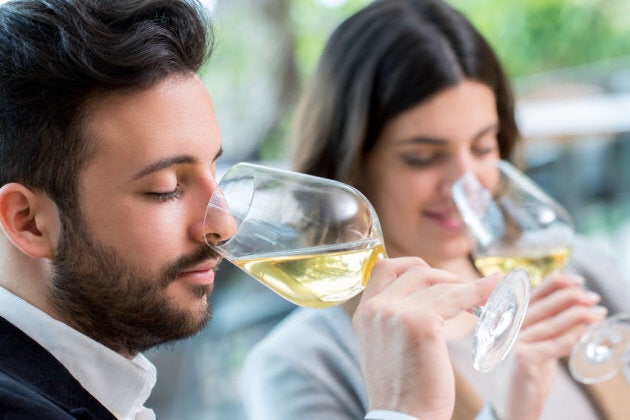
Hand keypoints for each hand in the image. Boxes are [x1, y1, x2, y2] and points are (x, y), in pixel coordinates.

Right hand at [352, 257, 497, 419]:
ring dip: (464, 286)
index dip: (412, 266)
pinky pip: (455, 298)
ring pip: (437, 284)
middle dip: (442, 276)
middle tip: (463, 290)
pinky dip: (476, 294)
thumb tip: (423, 299)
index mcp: (363, 313)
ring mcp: (395, 313)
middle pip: (413, 270)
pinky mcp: (420, 323)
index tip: (435, 277)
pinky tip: (489, 295)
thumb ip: (395, 318)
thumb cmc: (403, 390)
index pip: (383, 267)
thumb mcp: (386, 346)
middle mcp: (375, 308)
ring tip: (484, 295)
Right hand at [504, 273, 606, 419]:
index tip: (578, 281)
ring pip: (551, 323)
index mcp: (507, 319)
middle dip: (572, 297)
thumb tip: (574, 300)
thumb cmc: (524, 372)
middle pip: (543, 304)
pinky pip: (553, 345)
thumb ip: (544, 322)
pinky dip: (571, 337)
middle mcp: (505, 327)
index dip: (556, 283)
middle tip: (594, 297)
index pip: (532, 292)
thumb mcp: (533, 342)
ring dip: (579, 315)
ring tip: (598, 312)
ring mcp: (511, 343)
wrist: (510, 405)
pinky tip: (586, 332)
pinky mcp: (521, 360)